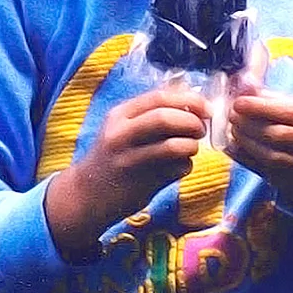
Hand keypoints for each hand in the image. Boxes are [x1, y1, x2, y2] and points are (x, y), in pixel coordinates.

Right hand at [45, 85, 207, 259]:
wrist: (86, 194)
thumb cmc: (113, 156)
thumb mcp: (122, 127)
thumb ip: (151, 114)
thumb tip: (193, 103)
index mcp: (119, 115)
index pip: (159, 98)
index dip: (189, 100)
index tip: (206, 108)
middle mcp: (121, 135)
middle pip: (166, 119)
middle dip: (192, 122)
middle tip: (200, 129)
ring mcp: (130, 161)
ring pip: (174, 146)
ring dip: (192, 146)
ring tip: (190, 148)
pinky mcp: (140, 184)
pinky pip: (176, 170)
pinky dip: (186, 166)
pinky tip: (178, 168)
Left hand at [225, 90, 292, 212]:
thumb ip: (269, 97)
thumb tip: (242, 86)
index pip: (289, 111)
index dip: (260, 107)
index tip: (238, 103)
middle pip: (278, 135)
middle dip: (249, 125)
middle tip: (232, 117)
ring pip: (270, 155)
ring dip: (246, 142)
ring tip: (233, 130)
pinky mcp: (291, 181)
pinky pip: (263, 170)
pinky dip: (244, 157)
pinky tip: (233, 146)